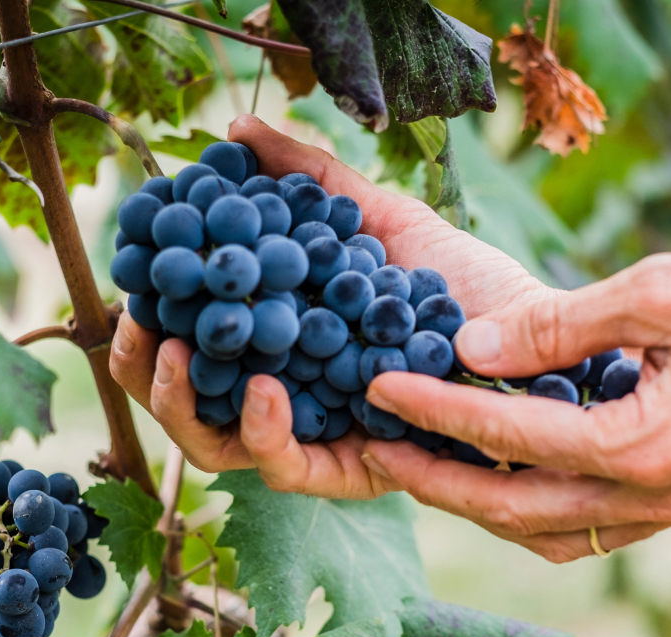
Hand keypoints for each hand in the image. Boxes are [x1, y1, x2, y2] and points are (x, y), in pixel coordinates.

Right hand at [109, 114, 550, 496]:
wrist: (540, 332)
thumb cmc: (462, 282)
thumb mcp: (376, 217)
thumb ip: (307, 180)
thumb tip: (235, 131)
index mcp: (282, 348)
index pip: (193, 349)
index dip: (147, 327)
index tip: (130, 287)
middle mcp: (291, 400)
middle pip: (190, 406)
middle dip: (145, 375)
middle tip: (135, 328)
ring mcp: (317, 440)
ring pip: (219, 447)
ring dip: (182, 405)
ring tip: (172, 353)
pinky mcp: (354, 472)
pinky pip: (288, 470)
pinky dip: (265, 431)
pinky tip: (264, 387)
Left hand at [361, 240, 670, 561]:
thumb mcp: (665, 290)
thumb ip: (563, 324)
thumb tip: (471, 346)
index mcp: (644, 445)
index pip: (509, 436)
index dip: (435, 410)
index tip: (378, 387)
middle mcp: (651, 497)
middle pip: (512, 510)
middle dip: (434, 481)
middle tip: (373, 450)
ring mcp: (667, 510)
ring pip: (546, 532)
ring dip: (477, 506)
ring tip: (422, 467)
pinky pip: (584, 528)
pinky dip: (528, 509)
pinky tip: (498, 478)